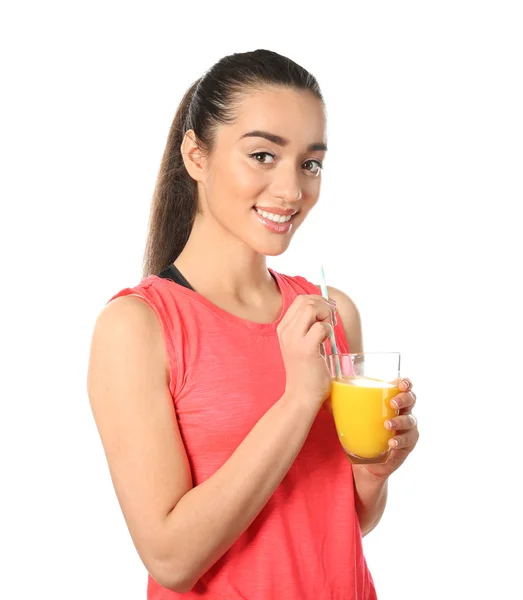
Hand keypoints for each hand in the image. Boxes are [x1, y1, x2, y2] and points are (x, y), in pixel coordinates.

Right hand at [278, 295, 336, 410]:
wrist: (301, 395)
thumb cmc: (306, 370)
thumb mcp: (301, 343)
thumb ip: (308, 326)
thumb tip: (327, 306)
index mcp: (284, 328)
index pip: (300, 300)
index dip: (318, 301)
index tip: (328, 312)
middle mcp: (286, 331)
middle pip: (306, 301)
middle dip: (324, 306)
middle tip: (332, 320)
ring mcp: (294, 339)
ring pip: (312, 308)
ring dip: (326, 315)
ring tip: (328, 331)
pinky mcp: (306, 349)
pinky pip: (321, 327)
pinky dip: (329, 331)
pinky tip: (326, 343)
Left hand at [353, 378, 418, 479]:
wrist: (366, 461)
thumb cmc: (361, 432)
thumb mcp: (353, 415)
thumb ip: (343, 402)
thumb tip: (327, 390)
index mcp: (391, 400)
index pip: (403, 387)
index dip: (405, 383)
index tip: (400, 383)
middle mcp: (402, 412)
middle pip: (411, 400)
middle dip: (404, 398)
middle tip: (392, 402)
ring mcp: (407, 428)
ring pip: (410, 420)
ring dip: (399, 421)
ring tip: (387, 424)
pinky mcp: (407, 444)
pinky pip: (408, 440)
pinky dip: (400, 440)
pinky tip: (391, 442)